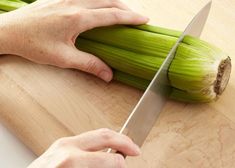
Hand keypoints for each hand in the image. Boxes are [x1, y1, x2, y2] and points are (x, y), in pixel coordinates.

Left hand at [0, 0, 147, 81]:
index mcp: (77, 18)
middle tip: (136, 17)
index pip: (112, 15)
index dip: (130, 17)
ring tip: (121, 12)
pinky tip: (98, 7)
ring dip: (112, 2)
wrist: (9, 31)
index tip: (144, 20)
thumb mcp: (63, 58)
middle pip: (108, 0)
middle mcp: (73, 2)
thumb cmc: (33, 44)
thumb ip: (89, 64)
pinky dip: (98, 0)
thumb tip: (108, 74)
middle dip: (126, 8)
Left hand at [27, 128, 140, 167]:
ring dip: (114, 138)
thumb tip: (115, 165)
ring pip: (97, 133)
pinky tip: (107, 146)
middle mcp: (67, 147)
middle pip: (104, 135)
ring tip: (123, 145)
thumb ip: (98, 167)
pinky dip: (102, 140)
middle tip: (135, 148)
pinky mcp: (60, 142)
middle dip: (123, 141)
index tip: (129, 161)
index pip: (106, 158)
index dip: (121, 161)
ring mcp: (62, 143)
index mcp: (70, 162)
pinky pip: (87, 137)